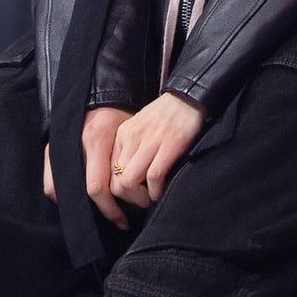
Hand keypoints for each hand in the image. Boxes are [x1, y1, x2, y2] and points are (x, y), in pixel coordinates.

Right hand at [42, 105, 133, 228]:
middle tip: (115, 219)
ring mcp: (59, 146)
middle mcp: (74, 144)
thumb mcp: (128, 131)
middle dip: (98, 211)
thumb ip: (127, 159)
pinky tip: (80, 197)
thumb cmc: (119, 113)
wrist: (99, 92)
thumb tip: (136, 192)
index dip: (111, 209)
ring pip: (58, 189)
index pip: (98, 187)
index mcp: (96, 140)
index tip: (124, 220)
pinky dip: (62, 192)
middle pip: (79, 192)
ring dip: (77, 204)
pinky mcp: (51, 148)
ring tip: (96, 211)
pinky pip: (50, 179)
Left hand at [109, 91, 207, 208]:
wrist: (189, 96)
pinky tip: (162, 191)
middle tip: (143, 200)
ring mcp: (150, 140)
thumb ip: (131, 148)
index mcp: (122, 134)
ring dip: (140, 198)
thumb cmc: (167, 115)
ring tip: (151, 198)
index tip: (132, 196)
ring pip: (129, 182)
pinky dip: (156, 191)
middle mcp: (132, 137)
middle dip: (129, 198)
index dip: (118, 192)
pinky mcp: (169, 145)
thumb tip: (127, 179)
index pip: (108, 172)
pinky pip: (153, 177)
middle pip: (116, 181)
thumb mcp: (140, 127)